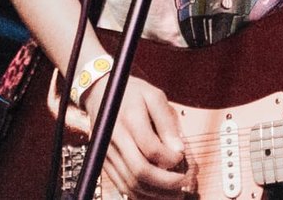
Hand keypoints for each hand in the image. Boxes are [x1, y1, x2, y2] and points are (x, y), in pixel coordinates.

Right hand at [83, 75, 191, 199]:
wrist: (99, 93)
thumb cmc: (131, 94)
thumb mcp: (154, 96)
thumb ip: (167, 122)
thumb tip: (178, 150)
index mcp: (129, 118)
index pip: (151, 149)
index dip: (171, 159)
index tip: (181, 156)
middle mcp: (114, 137)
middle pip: (140, 171)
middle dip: (166, 183)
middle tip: (183, 182)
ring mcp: (107, 152)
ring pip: (131, 184)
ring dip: (156, 194)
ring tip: (175, 193)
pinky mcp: (104, 162)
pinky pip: (122, 186)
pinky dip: (141, 195)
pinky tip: (157, 193)